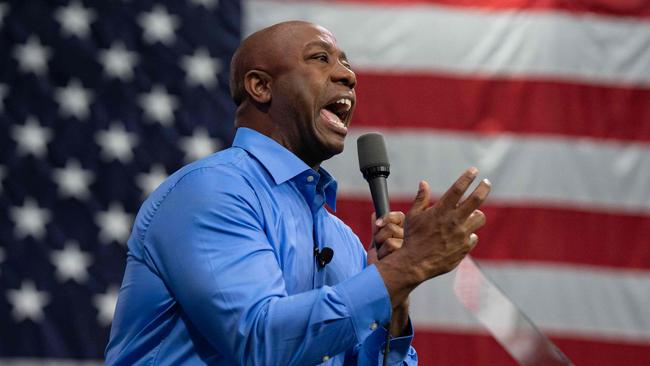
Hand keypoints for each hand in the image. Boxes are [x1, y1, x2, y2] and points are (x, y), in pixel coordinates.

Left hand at [366, 211, 410, 335]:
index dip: (388, 218)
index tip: (377, 224)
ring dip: (381, 248)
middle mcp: (410, 240)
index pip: (399, 217)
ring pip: (391, 237)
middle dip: (379, 237)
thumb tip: (374, 213)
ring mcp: (411, 249)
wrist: (384, 288)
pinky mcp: (409, 257)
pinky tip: (386, 263)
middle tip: (380, 250)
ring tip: (384, 259)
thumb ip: (377, 230)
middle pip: (392, 227)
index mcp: (404, 234)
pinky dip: (383, 253)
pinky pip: (392, 244)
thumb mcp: (376, 247)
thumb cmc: (381, 268)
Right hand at [376, 167, 490, 307]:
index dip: (467, 177)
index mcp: (441, 210)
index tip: (474, 170)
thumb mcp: (413, 216)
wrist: (415, 263)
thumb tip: (423, 183)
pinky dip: (468, 234)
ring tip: (471, 215)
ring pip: (479, 218)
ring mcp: (461, 234)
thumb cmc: (412, 238)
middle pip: (476, 199)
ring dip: (476, 214)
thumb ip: (421, 198)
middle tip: (486, 183)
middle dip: (483, 188)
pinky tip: (460, 236)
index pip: (458, 189)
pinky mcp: (465, 247)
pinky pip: (473, 237)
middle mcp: (454, 221)